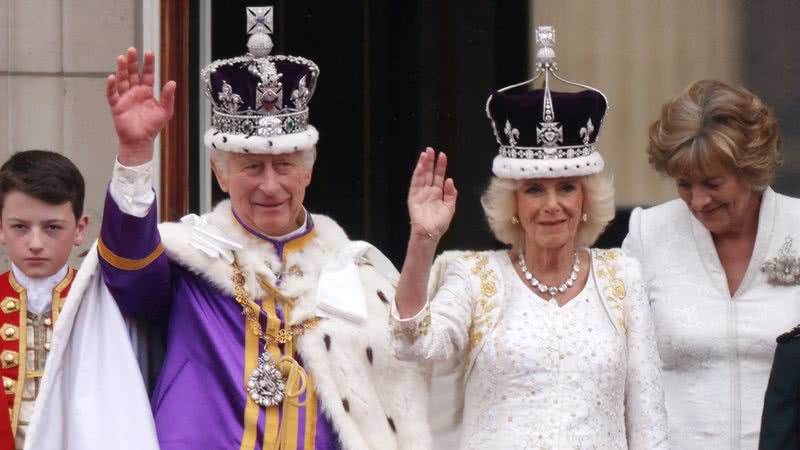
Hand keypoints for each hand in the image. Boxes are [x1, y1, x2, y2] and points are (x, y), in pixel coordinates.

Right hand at [106, 48, 176, 165]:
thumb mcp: (165, 111)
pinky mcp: (116, 105)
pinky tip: (112, 77)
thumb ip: (168, 97)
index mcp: (146, 92)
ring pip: (122, 80)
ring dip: (121, 69)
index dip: (148, 64)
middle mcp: (135, 92)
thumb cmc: (152, 127)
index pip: (147, 74)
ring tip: (121, 58)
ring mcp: (125, 97)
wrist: (140, 141)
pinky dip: (112, 86)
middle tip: (132, 50)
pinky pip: (112, 94)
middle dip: (132, 62)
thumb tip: (172, 83)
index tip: (149, 53)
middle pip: (132, 73)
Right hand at [407, 148, 457, 240]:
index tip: (442, 155)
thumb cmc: (439, 224)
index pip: (439, 176)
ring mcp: (420, 194)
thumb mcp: (450, 208)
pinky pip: (415, 184)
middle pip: (429, 173)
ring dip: (423, 165)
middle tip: (431, 150)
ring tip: (425, 154)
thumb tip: (450, 180)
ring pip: (422, 176)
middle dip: (430, 162)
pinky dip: (417, 175)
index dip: (440, 166)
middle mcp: (428, 192)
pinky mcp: (413, 198)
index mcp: (438, 193)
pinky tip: (419, 166)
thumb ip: (451, 194)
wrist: (430, 234)